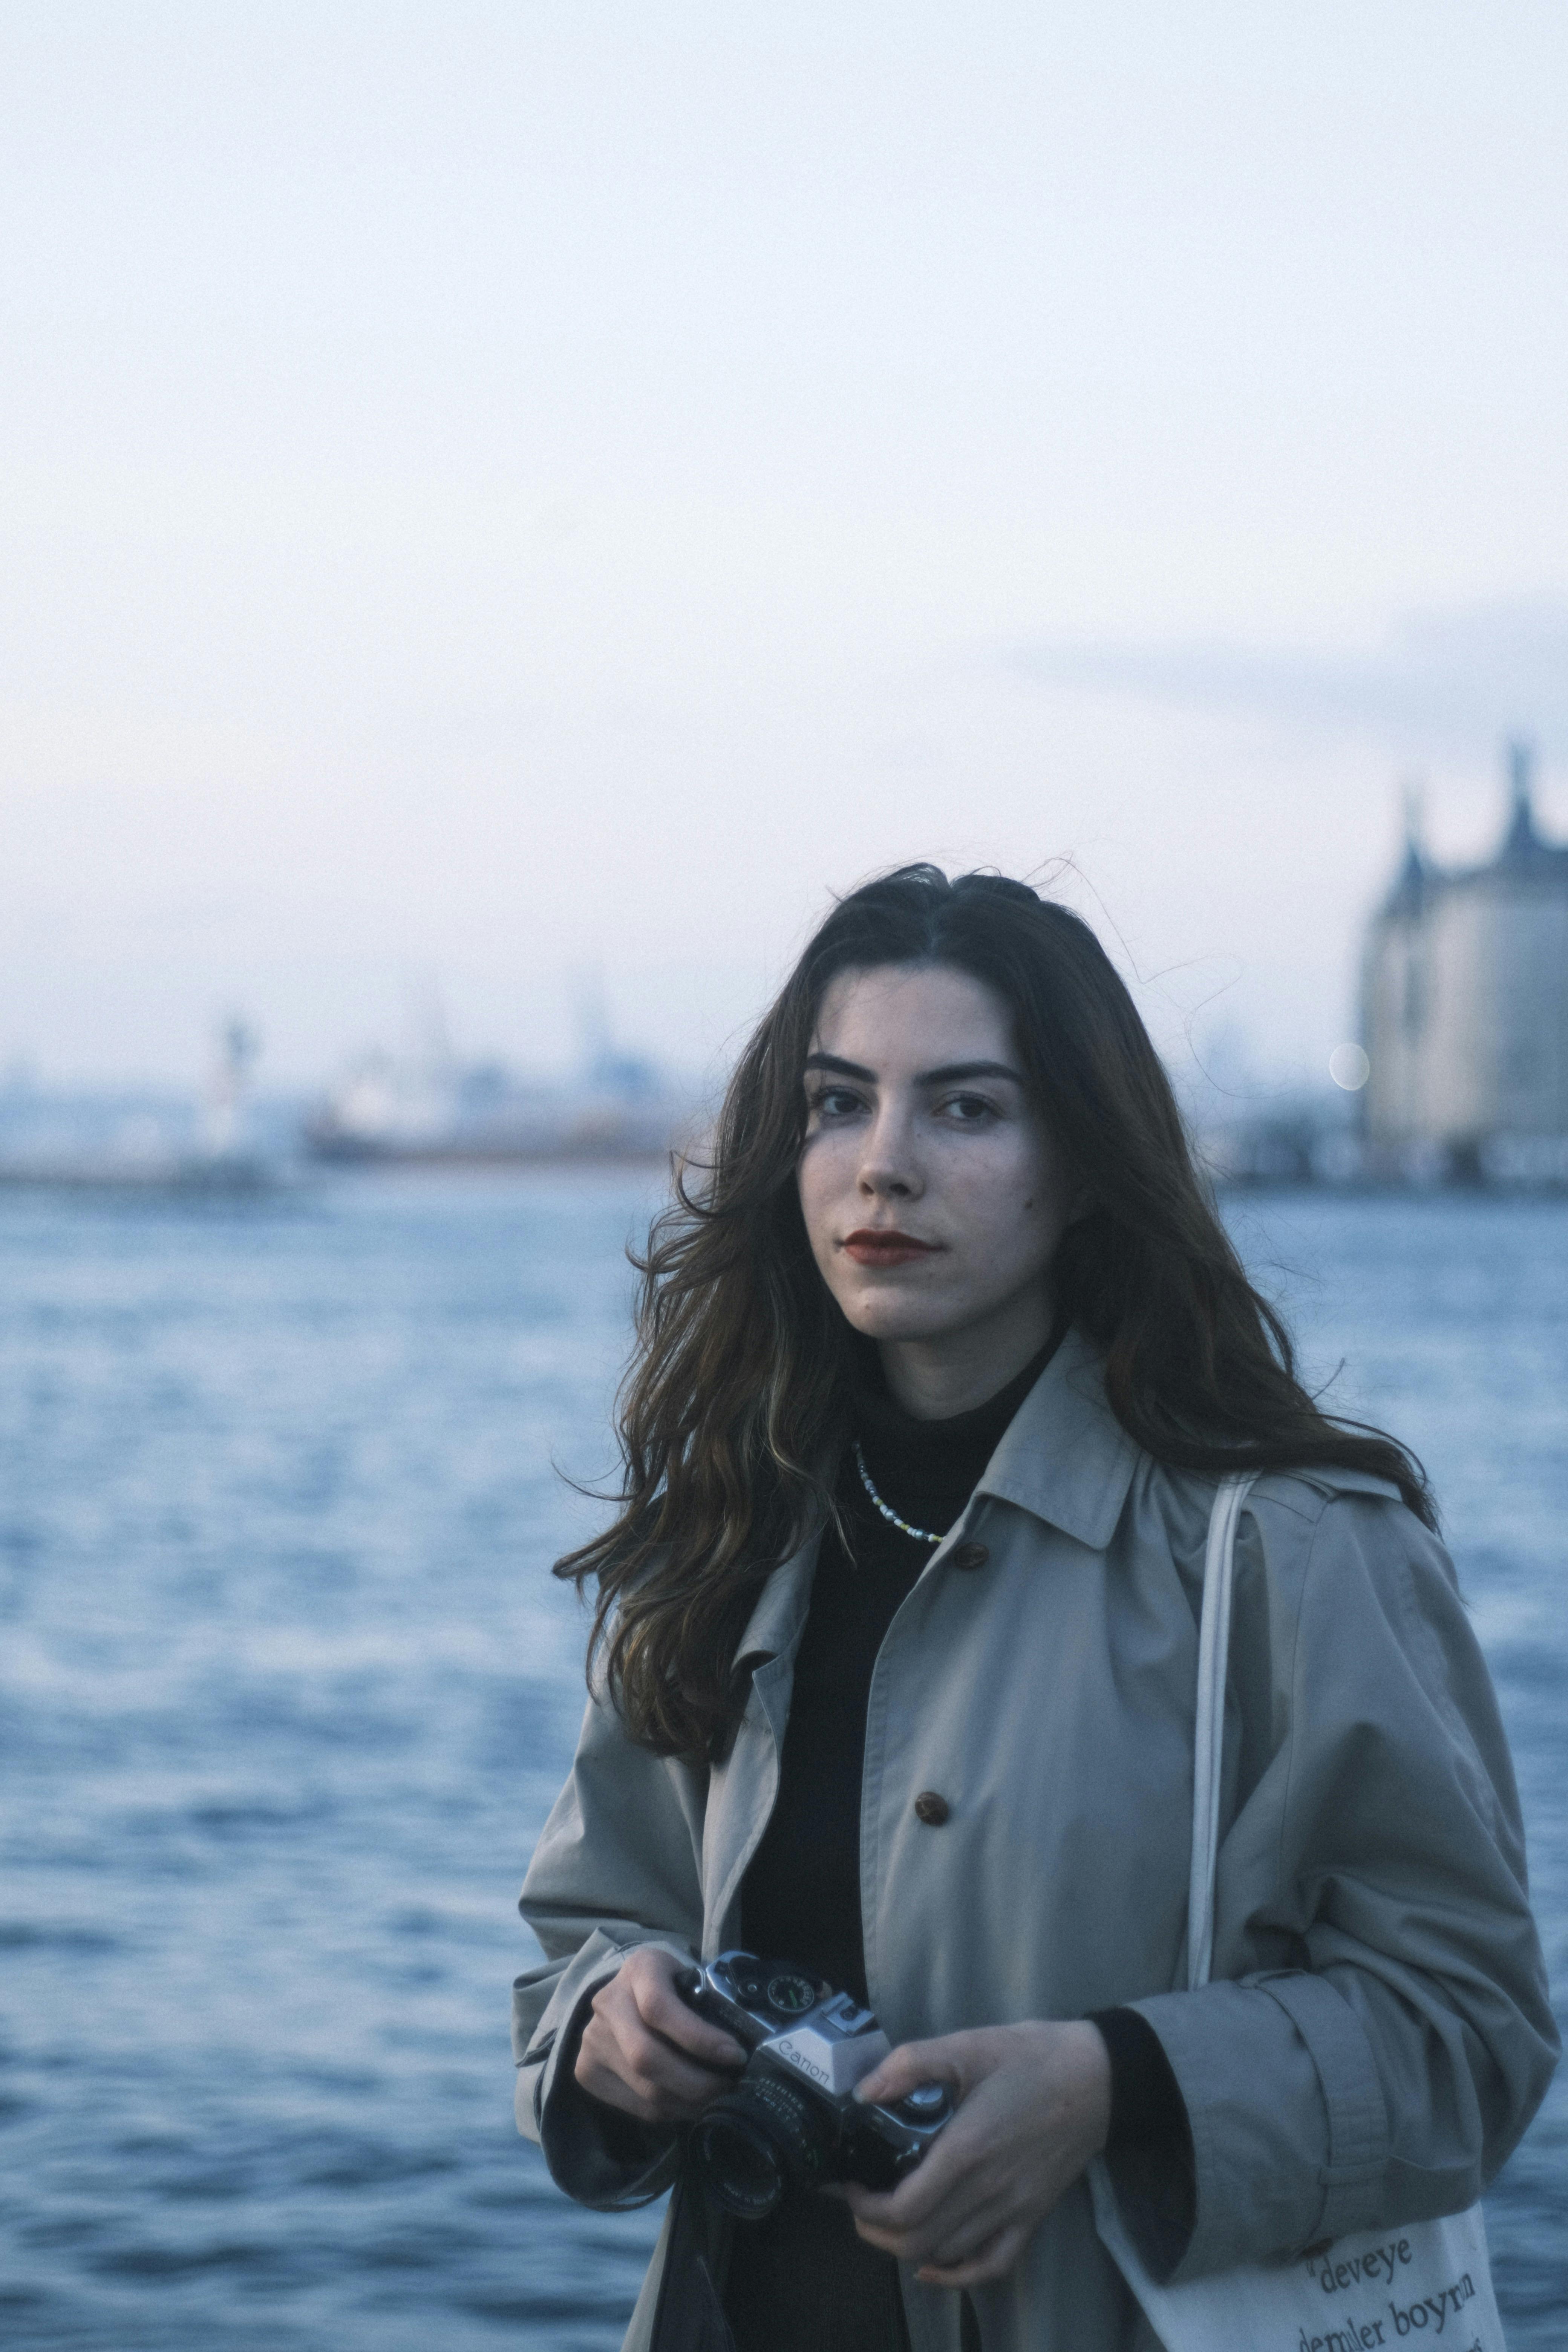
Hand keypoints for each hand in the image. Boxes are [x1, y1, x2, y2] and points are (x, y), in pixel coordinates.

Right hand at [574, 1946, 746, 2124]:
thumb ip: (709, 2004)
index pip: (660, 2008)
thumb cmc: (671, 1987)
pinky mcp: (586, 2071)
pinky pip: (636, 2106)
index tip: (735, 2055)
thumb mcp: (689, 1979)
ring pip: (644, 2089)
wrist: (622, 1994)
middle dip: (697, 2082)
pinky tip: (689, 2104)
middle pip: (646, 2056)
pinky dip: (670, 2112)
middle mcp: (607, 2002)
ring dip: (688, 2102)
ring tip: (715, 2099)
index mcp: (639, 1969)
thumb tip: (744, 2047)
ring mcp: (591, 2040)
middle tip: (729, 2088)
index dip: (700, 2037)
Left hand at [844, 2021, 1110, 2288]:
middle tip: (859, 2200)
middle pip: (917, 2240)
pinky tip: (932, 2265)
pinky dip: (957, 2275)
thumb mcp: (968, 2044)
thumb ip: (913, 2063)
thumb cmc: (1030, 2057)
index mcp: (968, 2147)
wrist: (1097, 2077)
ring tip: (886, 2218)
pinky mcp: (1032, 2217)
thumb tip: (865, 2091)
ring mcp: (1014, 2209)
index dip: (865, 2205)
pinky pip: (992, 2265)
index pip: (905, 2206)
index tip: (849, 2182)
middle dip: (875, 2229)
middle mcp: (989, 2189)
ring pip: (947, 2255)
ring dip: (905, 2247)